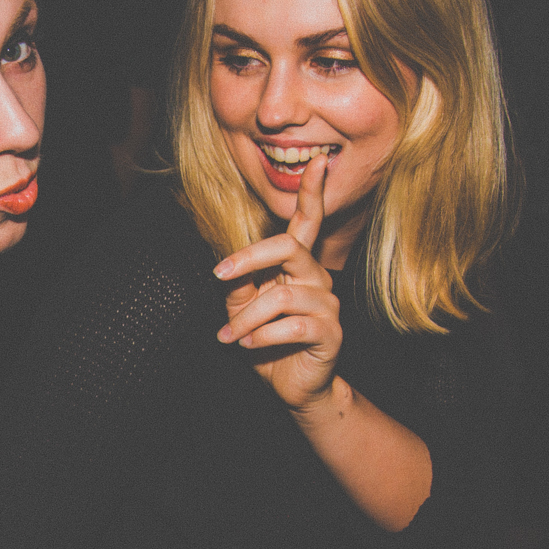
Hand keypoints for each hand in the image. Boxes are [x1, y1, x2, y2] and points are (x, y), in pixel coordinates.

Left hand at [214, 152, 342, 413]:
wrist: (293, 388)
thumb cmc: (267, 344)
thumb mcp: (243, 311)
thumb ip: (239, 286)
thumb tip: (228, 266)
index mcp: (298, 267)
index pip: (308, 222)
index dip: (313, 192)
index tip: (318, 161)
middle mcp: (316, 279)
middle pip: (289, 248)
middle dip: (249, 258)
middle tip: (219, 274)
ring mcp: (327, 305)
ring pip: (281, 296)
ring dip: (246, 318)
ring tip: (228, 336)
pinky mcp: (330, 333)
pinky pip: (292, 325)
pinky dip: (262, 336)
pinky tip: (248, 345)